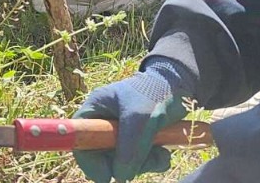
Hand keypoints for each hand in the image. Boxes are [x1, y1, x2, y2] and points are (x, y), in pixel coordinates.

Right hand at [73, 58, 191, 182]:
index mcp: (95, 110)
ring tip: (160, 152)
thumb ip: (128, 148)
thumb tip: (121, 176)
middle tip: (142, 161)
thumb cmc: (154, 93)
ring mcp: (121, 134)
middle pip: (102, 156)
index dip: (88, 159)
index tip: (106, 175)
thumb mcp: (139, 119)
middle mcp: (104, 124)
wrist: (179, 85)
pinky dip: (153, 162)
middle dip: (124, 164)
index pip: (80, 139)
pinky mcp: (138, 141)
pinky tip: (164, 153)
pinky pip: (140, 162)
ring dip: (144, 164)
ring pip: (124, 162)